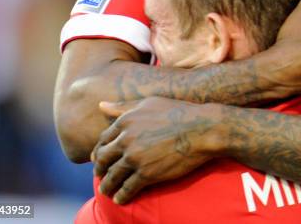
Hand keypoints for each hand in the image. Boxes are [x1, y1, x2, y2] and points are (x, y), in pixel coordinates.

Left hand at [91, 97, 219, 203]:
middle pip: (103, 159)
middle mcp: (126, 139)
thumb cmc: (177, 111)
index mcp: (125, 121)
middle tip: (101, 175)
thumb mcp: (149, 102)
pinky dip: (122, 196)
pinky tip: (121, 198)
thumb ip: (123, 106)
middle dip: (100, 169)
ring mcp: (135, 157)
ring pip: (112, 176)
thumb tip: (100, 105)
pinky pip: (127, 189)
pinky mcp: (146, 174)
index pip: (103, 140)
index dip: (100, 151)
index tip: (100, 158)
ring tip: (107, 190)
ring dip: (107, 186)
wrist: (201, 128)